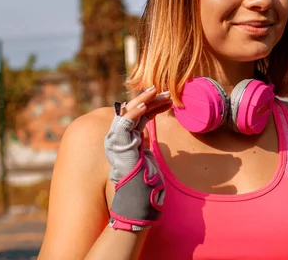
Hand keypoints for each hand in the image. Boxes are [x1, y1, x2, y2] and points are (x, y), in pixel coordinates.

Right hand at [104, 86, 172, 231]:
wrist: (137, 194)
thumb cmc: (144, 179)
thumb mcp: (147, 156)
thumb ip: (144, 144)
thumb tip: (147, 135)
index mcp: (129, 138)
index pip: (142, 116)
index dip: (155, 106)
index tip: (169, 100)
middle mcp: (121, 136)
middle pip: (136, 111)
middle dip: (151, 100)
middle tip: (166, 91)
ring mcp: (118, 139)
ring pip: (129, 112)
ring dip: (143, 100)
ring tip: (156, 91)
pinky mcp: (118, 143)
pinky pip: (124, 123)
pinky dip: (134, 113)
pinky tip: (145, 105)